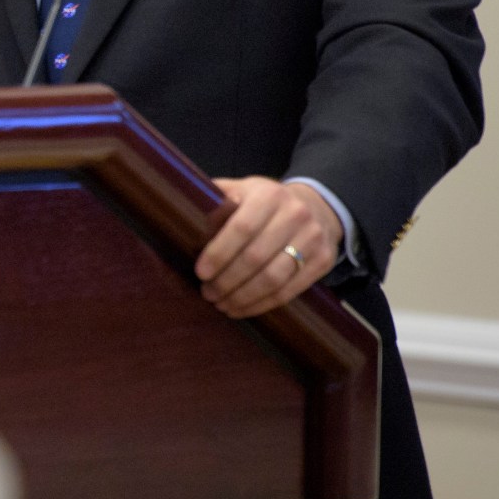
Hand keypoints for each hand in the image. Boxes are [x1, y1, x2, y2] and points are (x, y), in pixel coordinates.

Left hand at [195, 177, 343, 318]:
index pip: (241, 228)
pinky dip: (263, 304)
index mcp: (269, 195)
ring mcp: (313, 238)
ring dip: (243, 297)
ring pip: (273, 278)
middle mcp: (295, 215)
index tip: (200, 272)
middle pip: (255, 257)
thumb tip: (175, 207)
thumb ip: (215, 197)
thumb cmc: (265, 202)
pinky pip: (289, 290)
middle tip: (207, 293)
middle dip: (227, 281)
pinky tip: (243, 309)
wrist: (316, 206)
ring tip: (222, 304)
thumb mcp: (242, 189)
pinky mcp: (323, 261)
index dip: (219, 253)